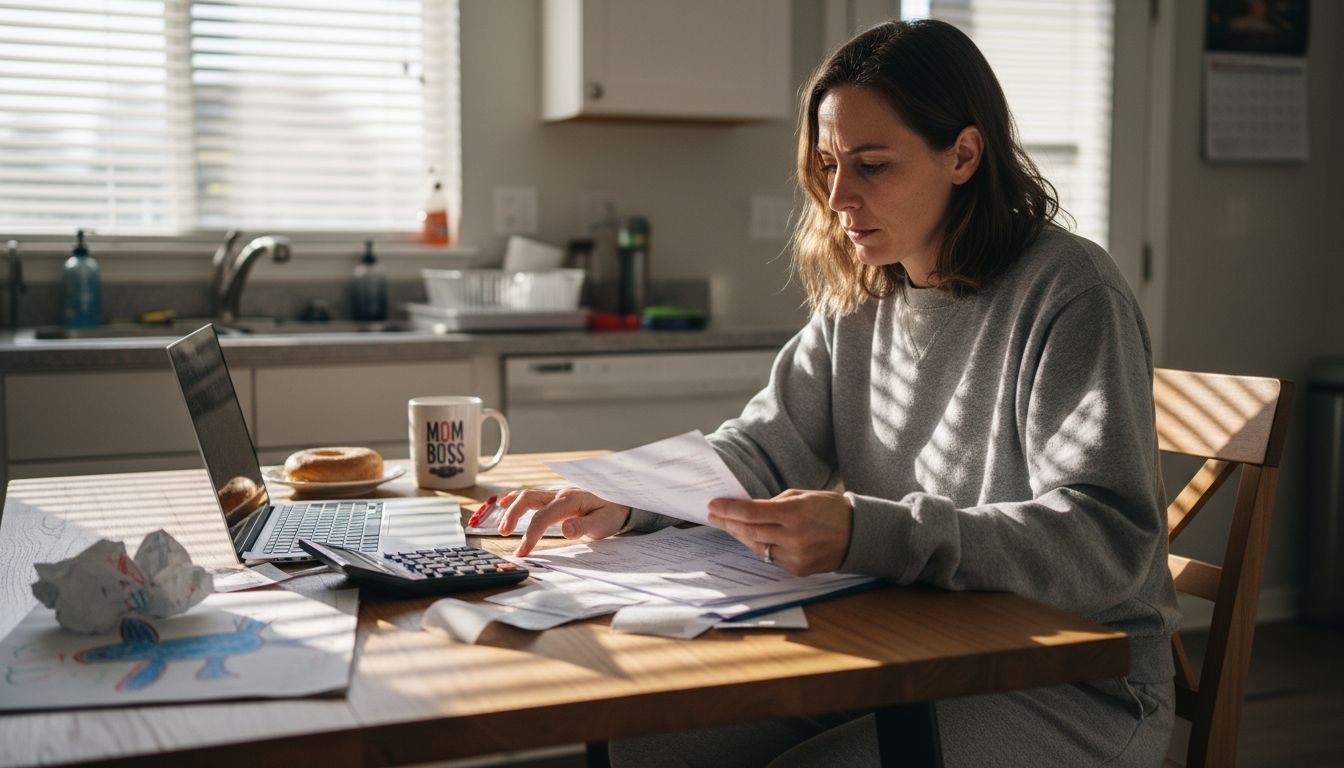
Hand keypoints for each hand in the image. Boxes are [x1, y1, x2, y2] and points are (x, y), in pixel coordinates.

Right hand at [498, 487, 630, 556]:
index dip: (530, 534)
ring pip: (527, 495)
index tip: (523, 552)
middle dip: (513, 514)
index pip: (543, 517)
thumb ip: (584, 527)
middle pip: (528, 498)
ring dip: (512, 508)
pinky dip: (516, 499)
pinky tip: (504, 503)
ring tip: (501, 527)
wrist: (621, 503)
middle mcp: (560, 494)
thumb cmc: (612, 513)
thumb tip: (566, 530)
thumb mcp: (603, 523)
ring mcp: (556, 494)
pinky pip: (532, 496)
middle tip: (503, 534)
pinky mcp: (555, 499)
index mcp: (570, 500)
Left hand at [706, 489, 852, 575]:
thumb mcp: (803, 495)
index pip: (752, 512)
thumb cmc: (830, 509)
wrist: (859, 534)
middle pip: (750, 531)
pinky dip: (760, 546)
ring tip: (729, 525)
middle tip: (714, 515)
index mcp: (795, 514)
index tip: (713, 505)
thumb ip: (775, 503)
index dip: (729, 510)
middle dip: (729, 522)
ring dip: (741, 535)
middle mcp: (793, 537)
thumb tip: (749, 509)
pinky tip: (752, 537)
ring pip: (757, 546)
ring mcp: (795, 556)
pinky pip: (771, 558)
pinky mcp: (798, 569)